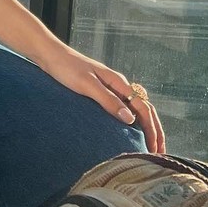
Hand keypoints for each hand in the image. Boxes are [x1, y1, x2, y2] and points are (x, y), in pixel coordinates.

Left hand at [40, 45, 165, 154]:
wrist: (49, 54)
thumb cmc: (65, 67)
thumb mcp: (87, 85)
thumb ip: (108, 100)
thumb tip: (130, 119)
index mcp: (118, 82)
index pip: (143, 108)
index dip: (152, 129)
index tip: (155, 148)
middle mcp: (117, 85)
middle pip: (143, 109)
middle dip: (154, 130)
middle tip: (159, 152)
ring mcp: (108, 88)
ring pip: (133, 109)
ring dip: (143, 126)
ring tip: (148, 146)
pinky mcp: (98, 91)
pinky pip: (119, 108)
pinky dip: (129, 121)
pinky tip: (126, 132)